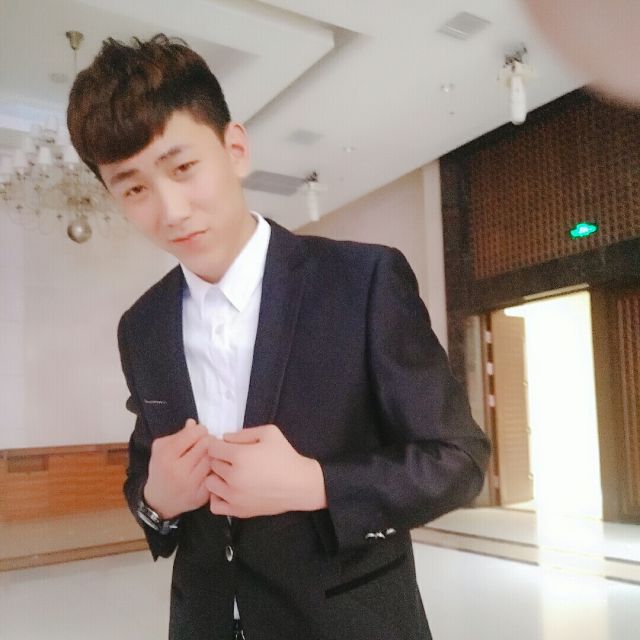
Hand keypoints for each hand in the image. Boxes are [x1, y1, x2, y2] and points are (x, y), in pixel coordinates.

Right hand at [143, 418, 211, 519]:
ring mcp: (191, 485)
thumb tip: (194, 423)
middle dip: (209, 441)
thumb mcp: (162, 448)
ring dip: (214, 455)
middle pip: (207, 445)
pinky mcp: (201, 496)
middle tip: (206, 444)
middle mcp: (178, 471)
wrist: (159, 501)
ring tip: (209, 455)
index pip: (194, 433)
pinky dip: (215, 470)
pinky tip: (210, 469)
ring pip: (214, 459)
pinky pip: (216, 475)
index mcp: (166, 456)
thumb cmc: (162, 468)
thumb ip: (179, 434)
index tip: (200, 433)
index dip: (200, 430)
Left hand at [205, 424, 326, 517]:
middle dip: (220, 459)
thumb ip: (243, 433)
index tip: (228, 446)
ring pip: (210, 483)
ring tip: (230, 475)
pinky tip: (230, 490)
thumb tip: (224, 438)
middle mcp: (233, 477)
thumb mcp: (269, 433)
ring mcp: (234, 496)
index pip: (213, 448)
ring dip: (217, 477)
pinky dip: (218, 497)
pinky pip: (215, 505)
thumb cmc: (285, 456)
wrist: (300, 484)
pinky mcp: (239, 511)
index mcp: (240, 456)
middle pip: (212, 464)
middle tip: (233, 459)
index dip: (219, 444)